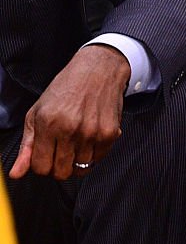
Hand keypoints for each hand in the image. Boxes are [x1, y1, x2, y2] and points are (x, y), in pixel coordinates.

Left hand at [9, 44, 129, 180]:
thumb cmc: (66, 88)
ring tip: (76, 142)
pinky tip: (89, 138)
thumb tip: (16, 173)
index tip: (46, 155)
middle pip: (61, 172)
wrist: (99, 69)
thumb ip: (27, 145)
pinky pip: (98, 159)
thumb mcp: (37, 112)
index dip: (41, 165)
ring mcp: (92, 132)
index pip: (41, 167)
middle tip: (61, 151)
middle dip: (58, 166)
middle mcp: (71, 129)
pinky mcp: (110, 133)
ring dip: (77, 160)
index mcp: (48, 124)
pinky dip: (93, 154)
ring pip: (81, 169)